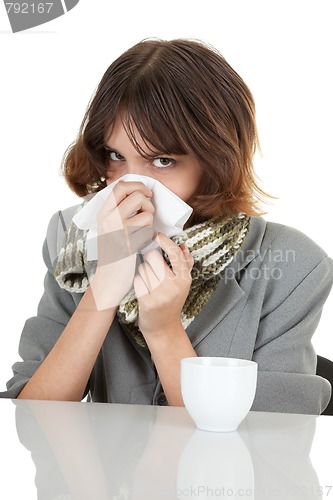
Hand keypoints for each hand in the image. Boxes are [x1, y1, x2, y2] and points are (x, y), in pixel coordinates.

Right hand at [90, 181, 154, 309]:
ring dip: (150, 222)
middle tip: (146, 214)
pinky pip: (149, 230)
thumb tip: (141, 192)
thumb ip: (120, 210)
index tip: (145, 194)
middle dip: (148, 204)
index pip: (120, 186)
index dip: (137, 185)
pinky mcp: (129, 243)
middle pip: (137, 195)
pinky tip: (140, 244)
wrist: (109, 279)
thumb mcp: (110, 227)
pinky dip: (149, 235)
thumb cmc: (114, 252)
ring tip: (141, 232)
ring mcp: (118, 231)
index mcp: (103, 213)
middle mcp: (108, 219)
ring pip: (146, 212)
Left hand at [133, 232, 193, 338]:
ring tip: (150, 283)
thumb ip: (185, 264)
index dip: (164, 241)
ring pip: (143, 268)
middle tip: (152, 269)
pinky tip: (144, 290)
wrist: (163, 327)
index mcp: (184, 279)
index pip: (175, 253)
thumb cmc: (171, 302)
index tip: (156, 235)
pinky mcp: (147, 301)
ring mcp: (160, 294)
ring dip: (143, 273)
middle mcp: (174, 286)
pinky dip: (138, 283)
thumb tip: (183, 246)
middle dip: (150, 260)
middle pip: (153, 257)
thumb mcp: (183, 284)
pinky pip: (137, 280)